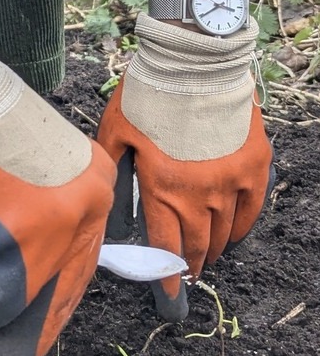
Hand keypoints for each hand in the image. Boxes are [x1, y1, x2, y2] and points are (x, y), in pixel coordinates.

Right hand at [0, 0, 114, 355]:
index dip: (52, 301)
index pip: (80, 262)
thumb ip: (36, 203)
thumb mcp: (24, 154)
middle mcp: (82, 218)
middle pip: (56, 300)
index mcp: (93, 188)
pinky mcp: (12, 257)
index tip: (36, 328)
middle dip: (26, 340)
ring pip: (11, 306)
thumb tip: (25, 262)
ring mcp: (49, 241)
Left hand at [97, 14, 271, 319]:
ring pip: (223, 232)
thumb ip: (111, 167)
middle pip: (196, 243)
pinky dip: (240, 228)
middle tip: (184, 275)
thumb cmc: (148, 94)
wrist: (194, 64)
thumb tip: (102, 193)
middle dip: (189, 264)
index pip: (166, 245)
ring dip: (212, 249)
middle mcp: (200, 194)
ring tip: (204, 258)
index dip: (166, 273)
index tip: (167, 291)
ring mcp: (231, 182)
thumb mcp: (115, 131)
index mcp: (163, 187)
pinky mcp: (253, 166)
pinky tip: (231, 236)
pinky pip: (250, 211)